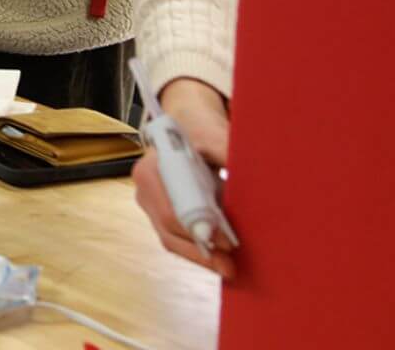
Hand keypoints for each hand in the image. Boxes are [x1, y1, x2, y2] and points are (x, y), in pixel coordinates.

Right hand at [132, 78, 235, 277]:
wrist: (188, 125)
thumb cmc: (201, 132)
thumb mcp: (214, 138)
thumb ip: (227, 155)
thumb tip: (249, 176)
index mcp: (152, 169)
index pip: (172, 210)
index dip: (200, 229)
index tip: (227, 241)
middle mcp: (145, 189)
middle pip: (169, 230)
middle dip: (201, 250)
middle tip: (230, 266)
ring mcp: (150, 204)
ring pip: (171, 239)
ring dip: (201, 255)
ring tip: (229, 268)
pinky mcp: (161, 214)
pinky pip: (175, 237)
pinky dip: (198, 248)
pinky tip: (220, 258)